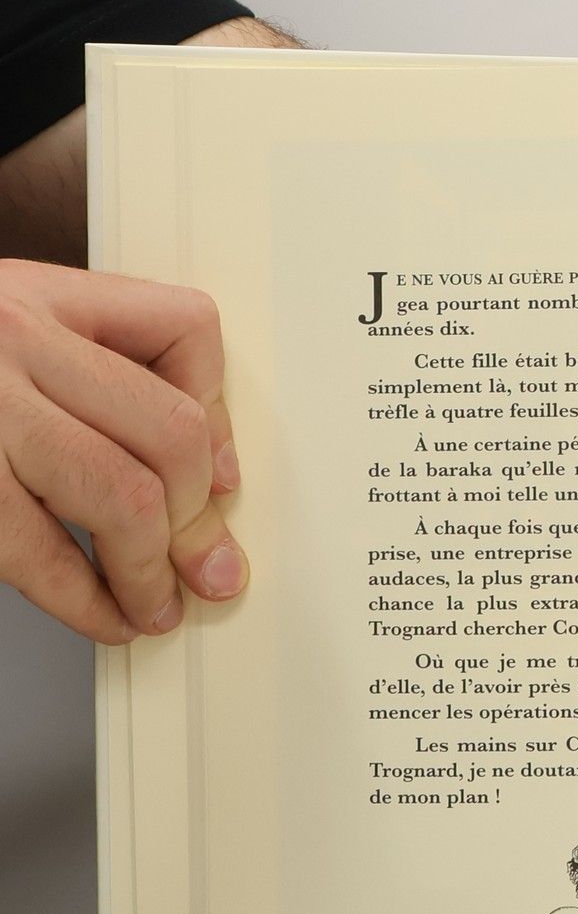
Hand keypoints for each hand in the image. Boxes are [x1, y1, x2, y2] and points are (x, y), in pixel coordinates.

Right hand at [0, 259, 245, 642]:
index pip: (184, 328)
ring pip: (119, 491)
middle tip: (201, 566)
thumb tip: (213, 481)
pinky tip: (102, 616)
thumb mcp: (5, 340)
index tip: (221, 479)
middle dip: (196, 516)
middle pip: (169, 428)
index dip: (219, 414)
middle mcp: (6, 341)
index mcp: (34, 296)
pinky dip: (85, 599)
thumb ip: (96, 383)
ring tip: (154, 604)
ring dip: (152, 568)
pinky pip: (36, 550)